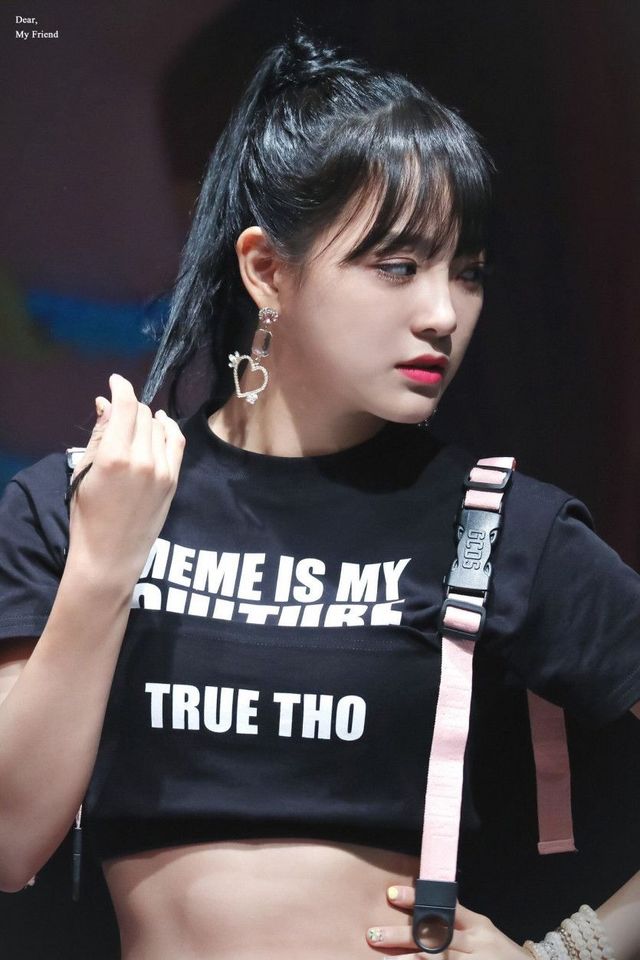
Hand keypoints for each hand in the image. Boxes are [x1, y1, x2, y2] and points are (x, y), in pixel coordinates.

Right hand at [67, 374, 184, 585]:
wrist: (110, 555)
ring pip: (159, 427)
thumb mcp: (84, 472)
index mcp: (115, 457)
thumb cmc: (87, 516)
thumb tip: (106, 402)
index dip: (121, 388)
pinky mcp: (174, 480)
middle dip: (130, 408)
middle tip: (118, 412)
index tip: (115, 381)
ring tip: (136, 423)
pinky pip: (176, 442)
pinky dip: (169, 429)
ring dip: (147, 419)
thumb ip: (99, 435)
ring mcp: (162, 470)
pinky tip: (161, 424)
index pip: (126, 407)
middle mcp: (143, 459)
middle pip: (143, 415)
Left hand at [365, 884, 528, 957]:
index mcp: (477, 924)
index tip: (391, 894)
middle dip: (400, 935)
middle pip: (432, 936)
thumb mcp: (485, 931)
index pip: (443, 906)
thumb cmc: (502, 954)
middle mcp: (476, 943)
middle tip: (372, 934)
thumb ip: (459, 921)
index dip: (416, 899)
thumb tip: (425, 906)